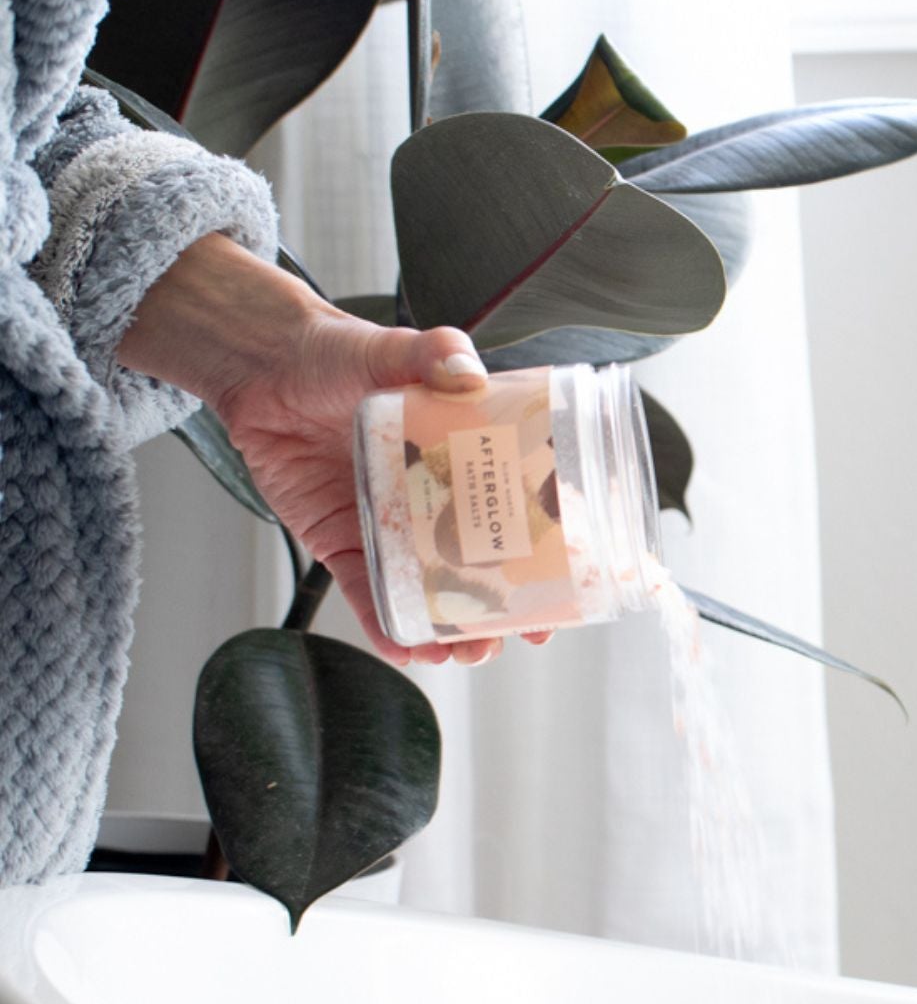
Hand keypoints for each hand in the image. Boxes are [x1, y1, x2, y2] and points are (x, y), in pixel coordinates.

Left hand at [119, 236, 539, 666]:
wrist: (264, 367)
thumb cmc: (335, 353)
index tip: (566, 590)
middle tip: (518, 635)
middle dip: (504, 611)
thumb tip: (465, 373)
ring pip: (431, 592)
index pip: (520, 512)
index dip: (547, 556)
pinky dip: (386, 626)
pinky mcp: (344, 544)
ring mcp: (392, 527)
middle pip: (483, 567)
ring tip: (464, 653)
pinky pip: (368, 593)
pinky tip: (405, 650)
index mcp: (467, 457)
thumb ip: (432, 354)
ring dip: (451, 630)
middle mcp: (437, 499)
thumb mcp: (393, 349)